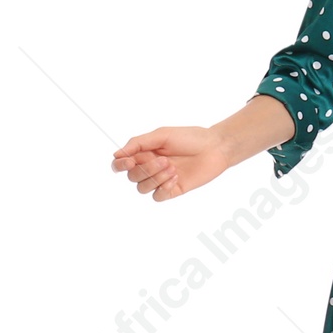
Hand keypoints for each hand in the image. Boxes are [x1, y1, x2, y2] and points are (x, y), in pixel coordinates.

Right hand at [110, 125, 230, 201]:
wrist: (215, 147)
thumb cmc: (190, 137)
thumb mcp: (161, 135)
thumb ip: (138, 143)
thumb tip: (116, 154)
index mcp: (144, 153)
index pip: (121, 164)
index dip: (120, 165)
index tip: (129, 161)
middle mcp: (150, 167)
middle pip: (132, 177)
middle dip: (146, 169)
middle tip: (166, 161)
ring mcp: (161, 180)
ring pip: (142, 188)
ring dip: (156, 178)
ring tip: (173, 168)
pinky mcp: (173, 189)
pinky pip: (157, 197)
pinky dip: (163, 188)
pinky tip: (176, 178)